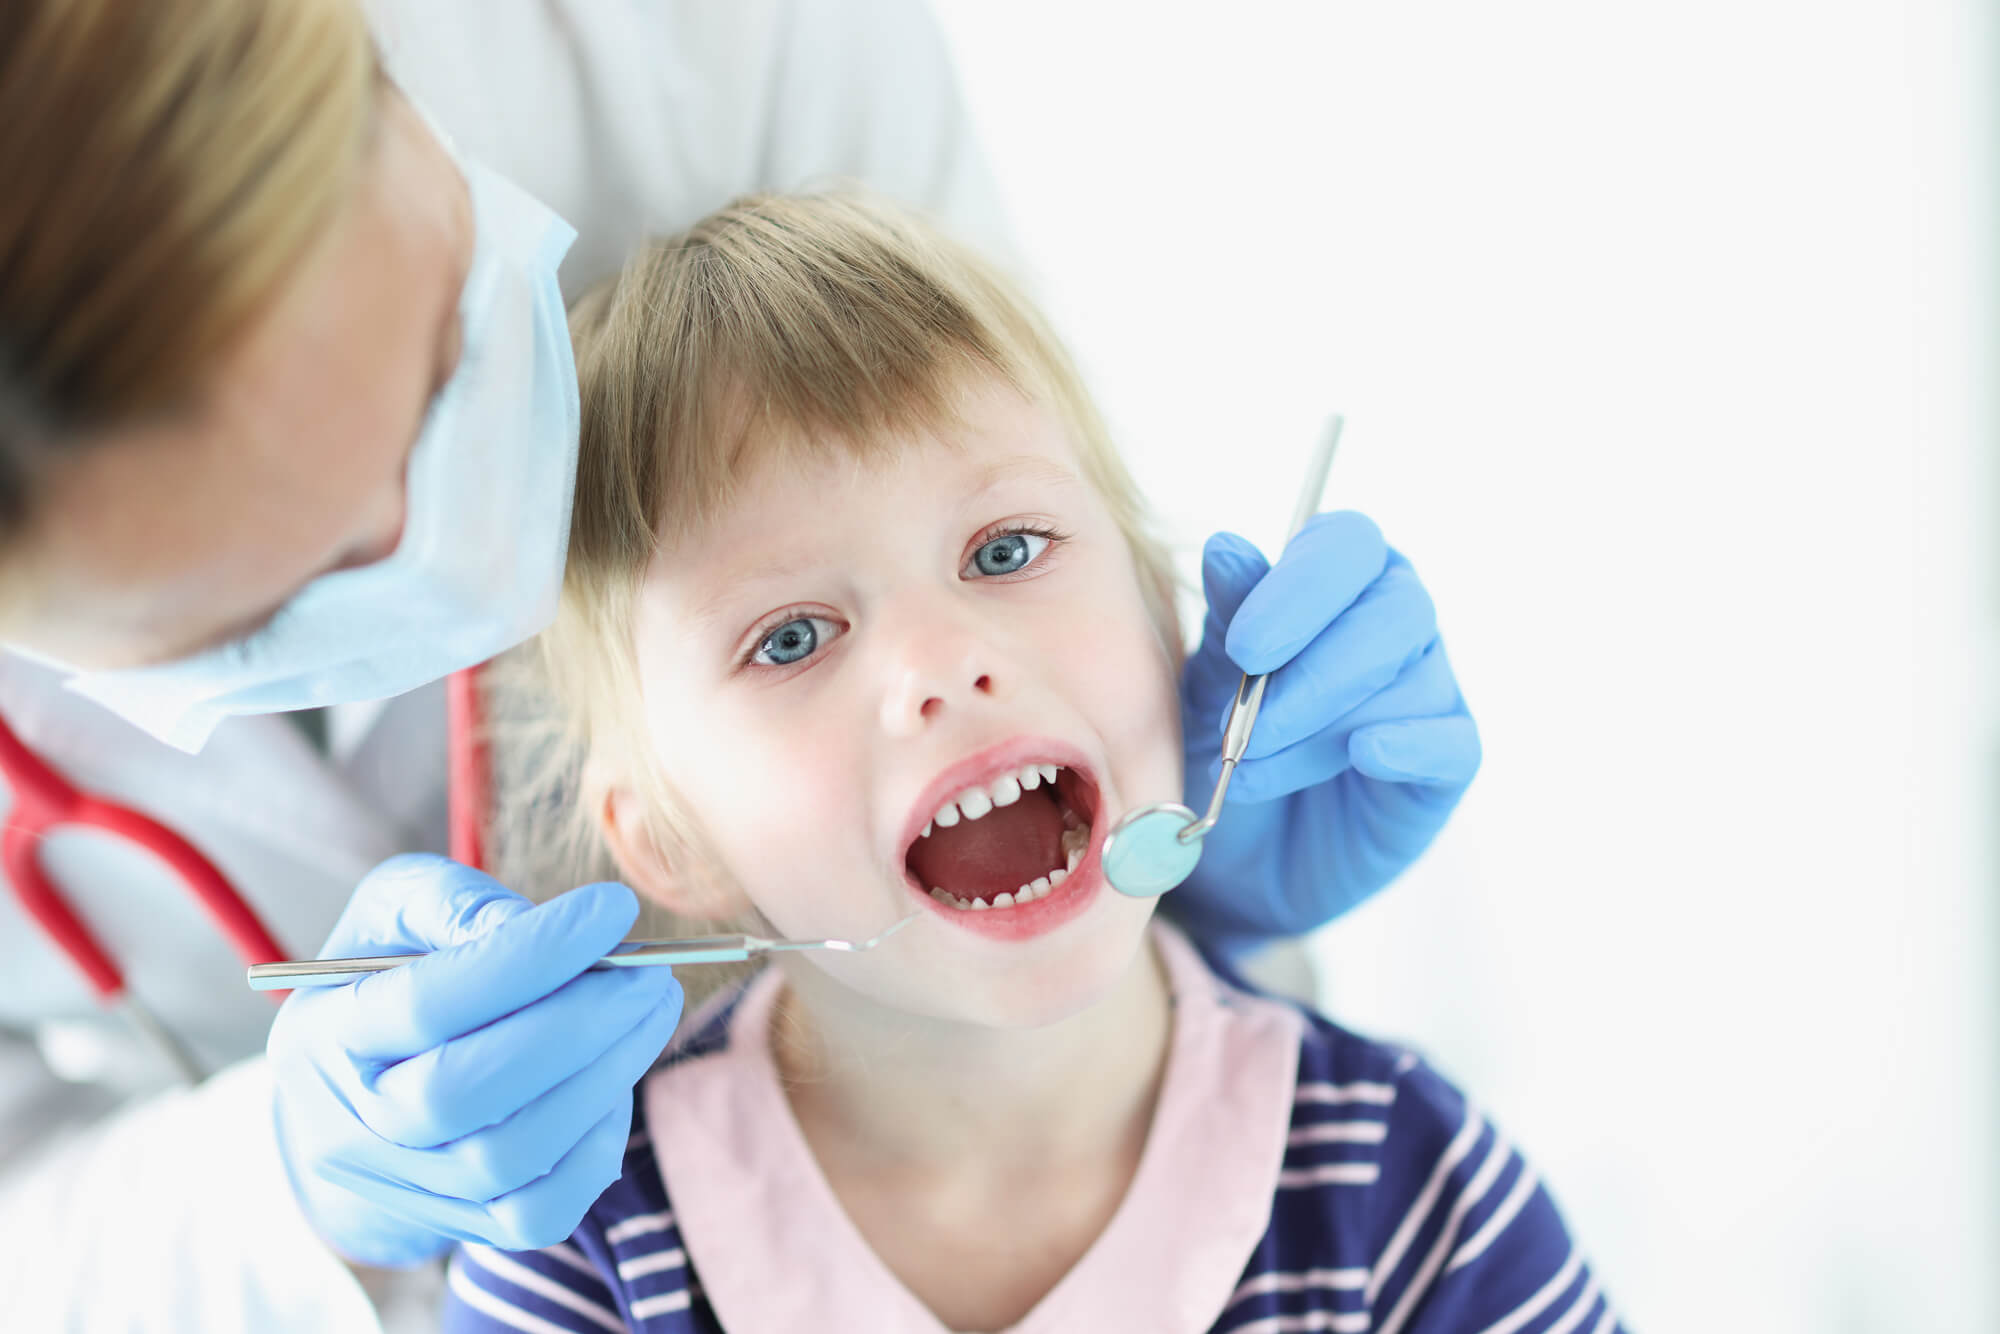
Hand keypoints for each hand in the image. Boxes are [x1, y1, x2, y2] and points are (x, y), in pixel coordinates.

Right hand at [267, 855, 682, 1265]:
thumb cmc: (392, 976)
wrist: (358, 1093)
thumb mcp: (397, 911)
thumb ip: (452, 904)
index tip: (614, 908)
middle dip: (578, 1024)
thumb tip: (527, 925)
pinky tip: (617, 1076)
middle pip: (464, 1093)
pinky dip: (598, 1141)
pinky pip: (543, 1209)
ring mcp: (408, 1187)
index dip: (531, 955)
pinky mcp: (466, 1225)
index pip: (426, 1002)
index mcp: (325, 1035)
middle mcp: (354, 1126)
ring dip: (605, 1074)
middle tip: (648, 972)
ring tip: (650, 1008)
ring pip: (513, 1154)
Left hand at [1173, 512, 1479, 947]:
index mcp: (1337, 581)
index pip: (1347, 544)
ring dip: (1320, 731)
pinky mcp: (1447, 763)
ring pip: (1406, 684)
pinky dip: (1407, 746)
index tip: (1245, 648)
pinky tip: (1366, 756)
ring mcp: (1429, 691)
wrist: (1235, 858)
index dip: (1301, 588)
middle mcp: (1396, 622)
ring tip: (1249, 773)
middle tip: (1245, 728)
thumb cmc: (1223, 744)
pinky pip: (1450, 743)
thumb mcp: (1205, 681)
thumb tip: (1226, 547)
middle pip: (1393, 609)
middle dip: (1313, 673)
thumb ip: (1228, 617)